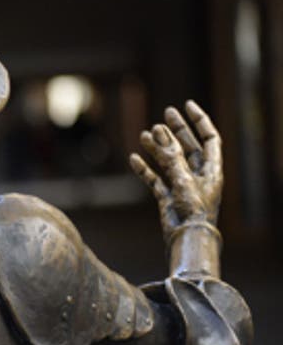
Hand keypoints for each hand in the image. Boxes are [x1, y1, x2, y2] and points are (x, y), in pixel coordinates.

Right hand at [129, 100, 222, 231]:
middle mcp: (198, 176)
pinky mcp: (168, 198)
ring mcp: (182, 186)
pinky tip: (134, 159)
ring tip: (144, 134)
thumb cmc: (193, 210)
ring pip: (169, 161)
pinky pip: (155, 179)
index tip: (187, 105)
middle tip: (165, 113)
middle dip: (177, 130)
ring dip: (158, 148)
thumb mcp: (183, 178)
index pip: (209, 138)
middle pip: (189, 146)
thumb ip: (170, 155)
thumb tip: (159, 130)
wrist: (187, 239)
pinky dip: (145, 169)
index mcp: (211, 169)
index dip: (199, 121)